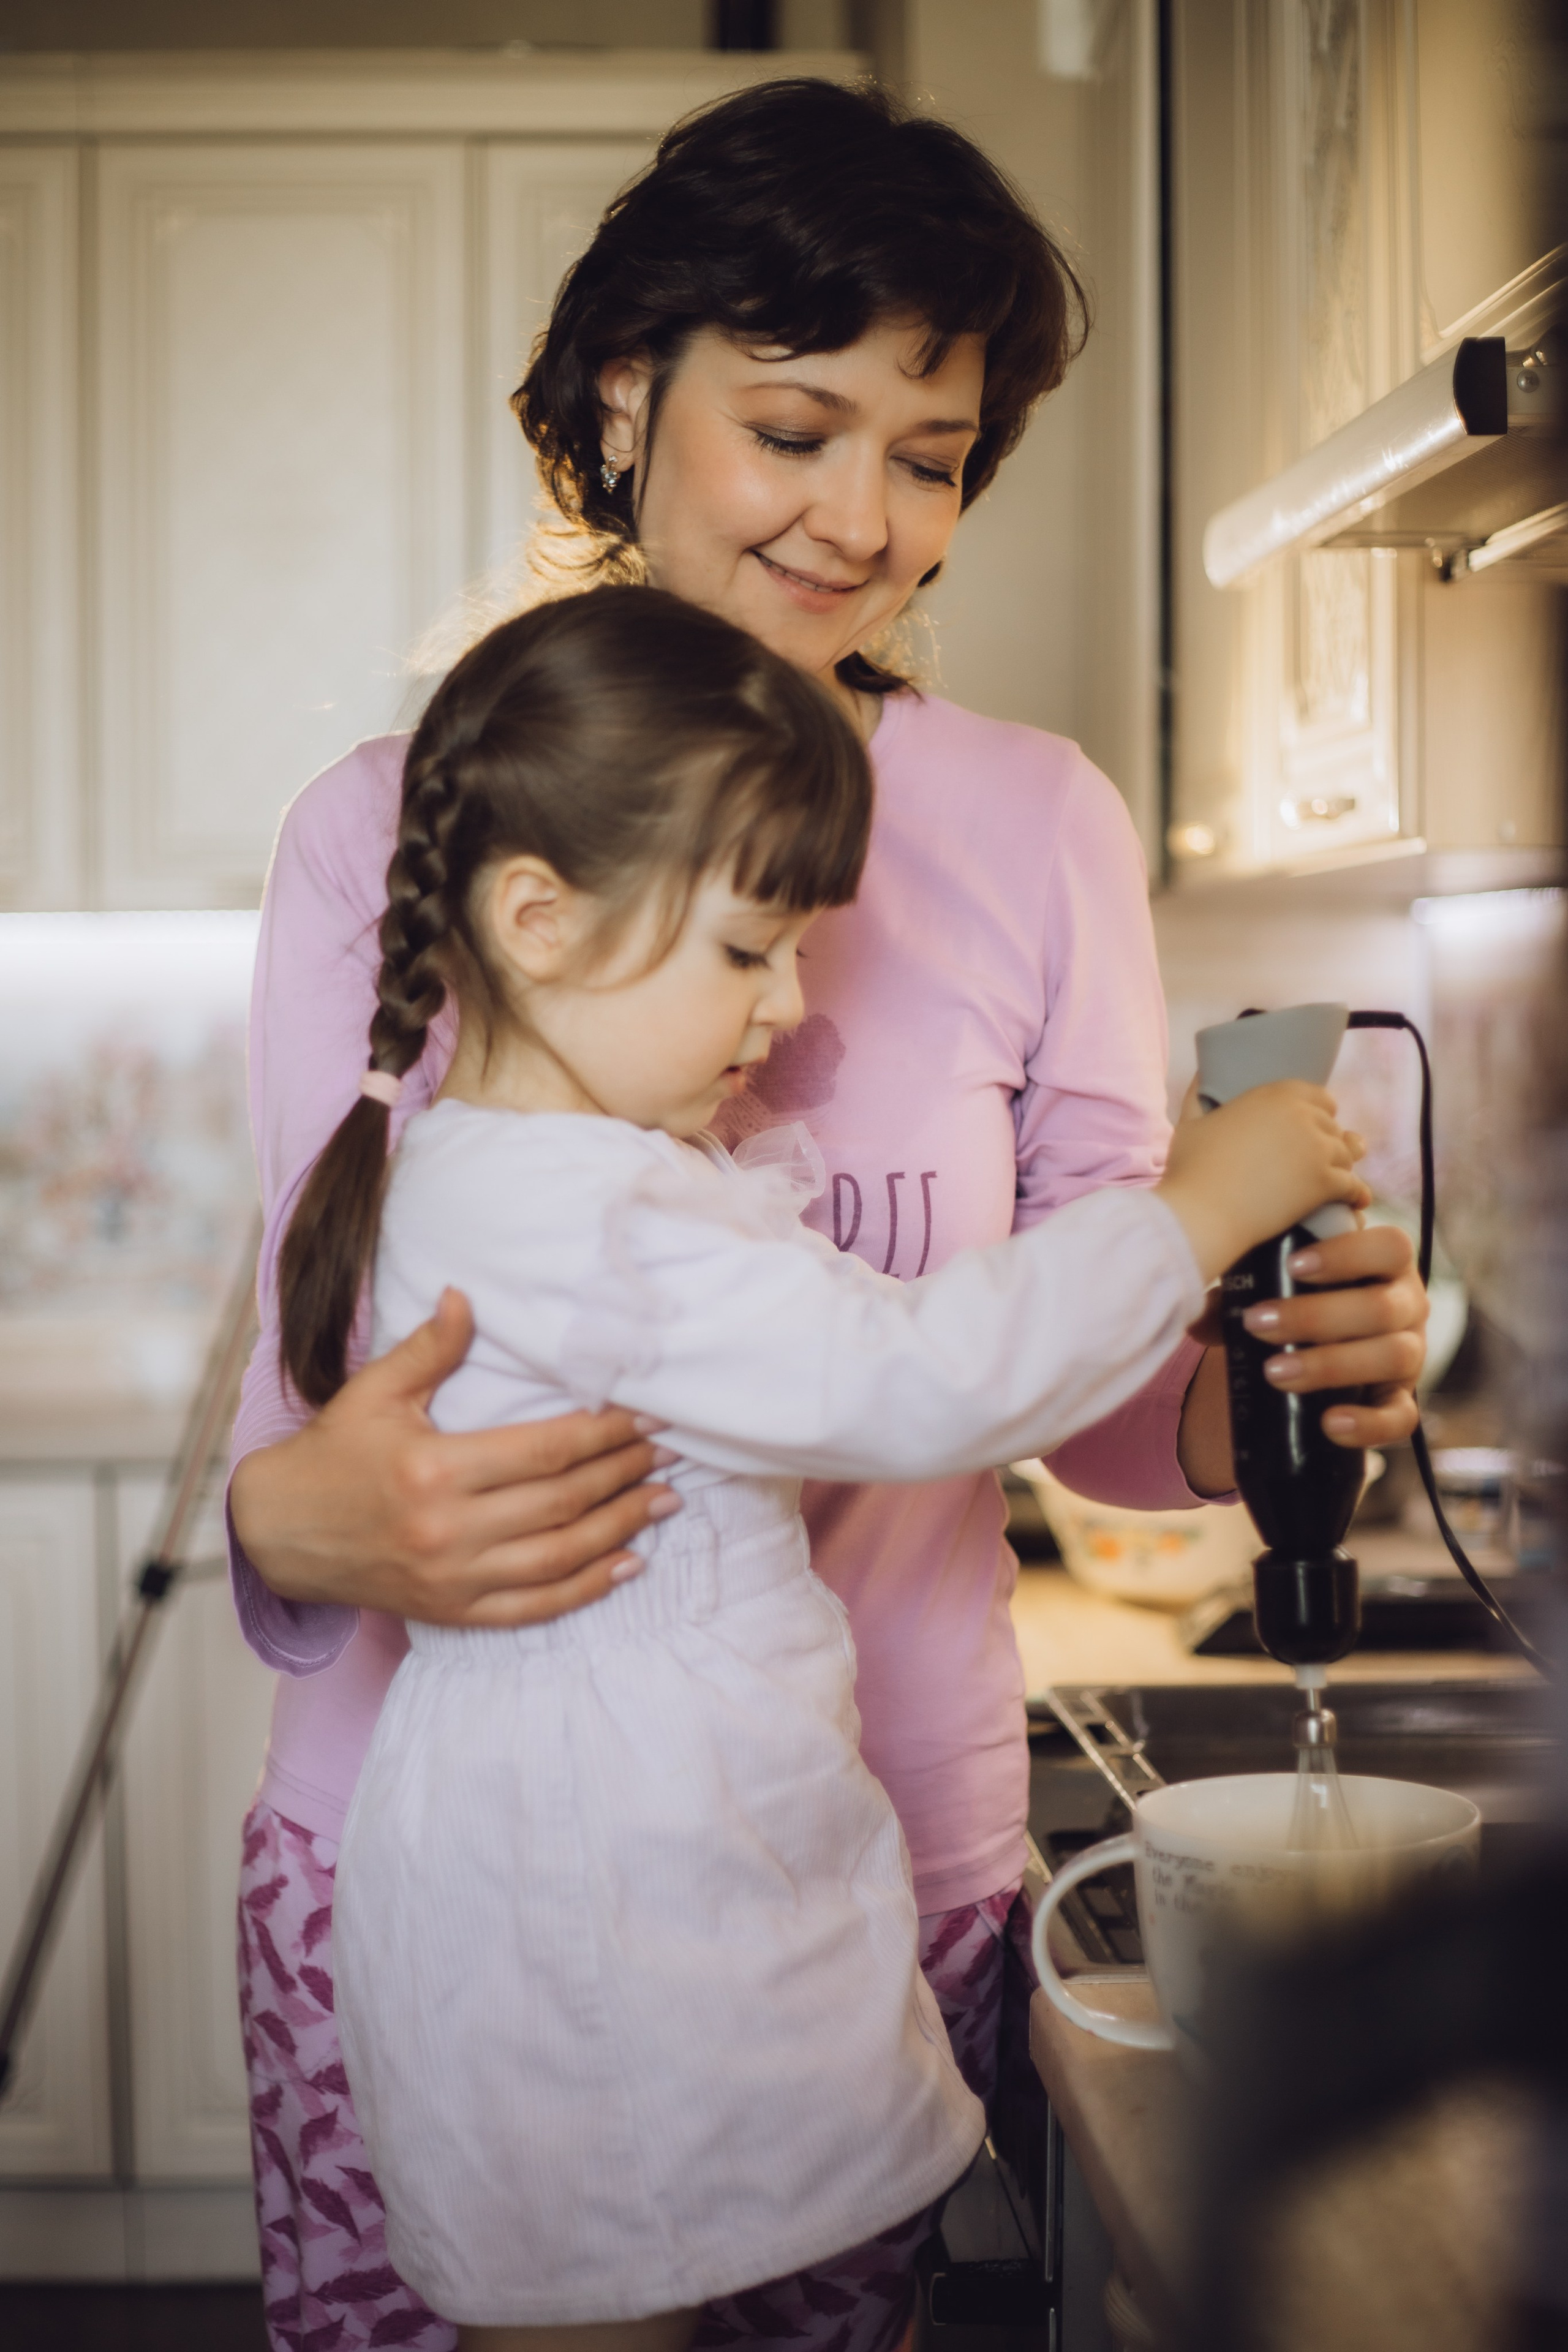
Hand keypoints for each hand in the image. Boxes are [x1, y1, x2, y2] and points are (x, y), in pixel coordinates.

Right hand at [230, 1288, 678, 1626]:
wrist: (278, 1535)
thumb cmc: (331, 1455)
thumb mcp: (374, 1392)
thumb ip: (430, 1348)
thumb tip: (466, 1295)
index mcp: (434, 1471)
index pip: (543, 1451)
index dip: (603, 1433)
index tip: (647, 1415)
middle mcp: (449, 1531)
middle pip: (562, 1502)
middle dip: (624, 1473)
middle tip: (672, 1450)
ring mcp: (453, 1579)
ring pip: (559, 1557)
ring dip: (621, 1529)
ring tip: (665, 1499)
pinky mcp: (452, 1611)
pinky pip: (533, 1608)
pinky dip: (586, 1589)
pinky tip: (627, 1565)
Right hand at [1156, 1080, 1369, 1281]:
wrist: (1203, 1213)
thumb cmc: (1192, 1169)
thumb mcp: (1189, 1122)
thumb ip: (1198, 1094)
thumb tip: (1203, 1074)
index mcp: (1275, 1095)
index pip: (1319, 1096)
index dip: (1319, 1112)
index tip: (1311, 1127)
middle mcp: (1303, 1116)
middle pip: (1334, 1126)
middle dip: (1329, 1142)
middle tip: (1319, 1160)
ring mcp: (1317, 1150)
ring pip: (1347, 1155)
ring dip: (1343, 1167)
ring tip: (1337, 1181)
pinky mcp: (1325, 1183)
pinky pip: (1354, 1186)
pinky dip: (1356, 1194)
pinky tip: (1356, 1201)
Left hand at [1238, 1220, 1428, 1447]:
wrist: (1311, 1348)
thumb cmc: (1296, 1299)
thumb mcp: (1274, 1283)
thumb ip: (1245, 1283)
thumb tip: (1197, 1314)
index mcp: (1384, 1264)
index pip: (1390, 1246)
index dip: (1348, 1254)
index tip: (1293, 1265)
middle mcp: (1406, 1305)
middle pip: (1382, 1307)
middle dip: (1315, 1317)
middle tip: (1258, 1324)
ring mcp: (1410, 1354)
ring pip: (1392, 1356)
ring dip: (1330, 1364)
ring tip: (1275, 1373)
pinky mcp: (1400, 1401)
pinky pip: (1400, 1418)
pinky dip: (1367, 1424)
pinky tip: (1329, 1423)